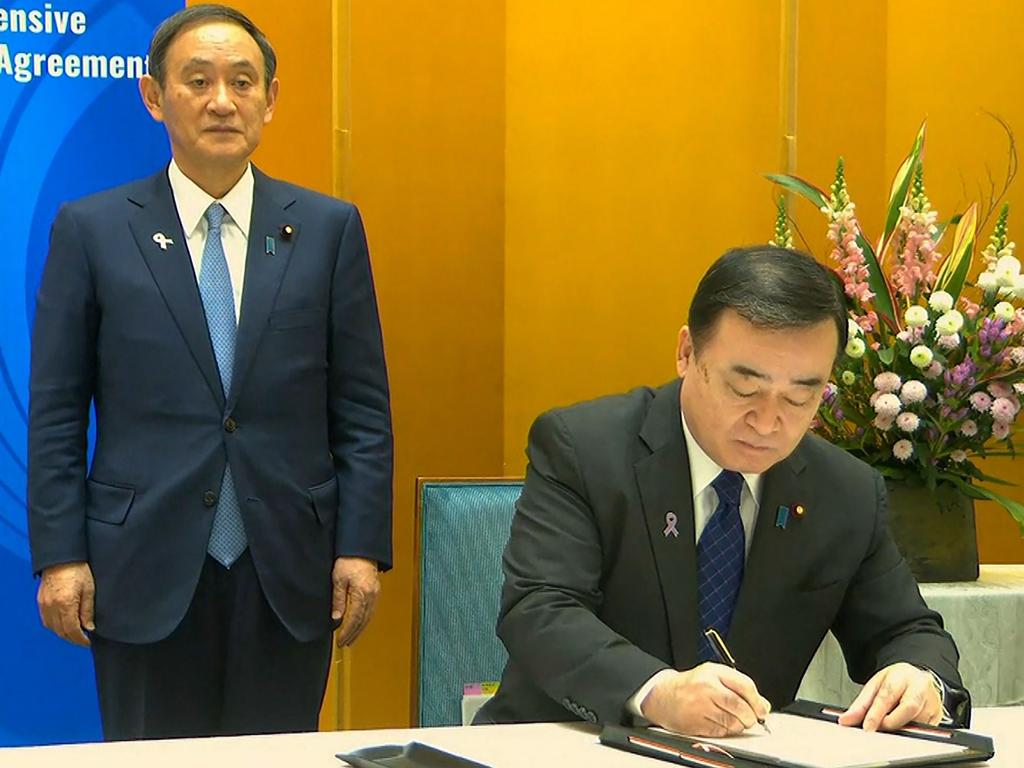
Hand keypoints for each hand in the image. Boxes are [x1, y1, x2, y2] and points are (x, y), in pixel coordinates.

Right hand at [37, 562, 94, 646]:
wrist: (61, 557)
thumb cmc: (79, 570)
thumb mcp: (89, 589)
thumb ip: (88, 610)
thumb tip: (88, 628)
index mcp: (66, 604)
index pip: (72, 630)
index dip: (80, 639)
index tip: (88, 642)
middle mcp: (52, 607)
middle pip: (61, 631)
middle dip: (72, 638)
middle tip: (83, 639)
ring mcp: (44, 604)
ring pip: (52, 628)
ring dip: (63, 633)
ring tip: (76, 633)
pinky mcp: (40, 601)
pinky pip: (46, 620)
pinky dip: (55, 626)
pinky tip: (64, 624)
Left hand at [331, 557, 379, 647]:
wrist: (360, 547)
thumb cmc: (348, 559)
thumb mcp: (338, 580)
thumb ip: (338, 600)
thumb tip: (336, 618)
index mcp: (362, 594)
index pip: (354, 619)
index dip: (347, 632)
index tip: (340, 640)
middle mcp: (372, 595)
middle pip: (363, 620)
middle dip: (354, 633)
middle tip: (345, 643)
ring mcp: (376, 592)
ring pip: (369, 616)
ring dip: (360, 628)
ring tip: (352, 637)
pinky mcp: (376, 589)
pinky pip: (371, 609)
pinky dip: (365, 619)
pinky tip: (360, 622)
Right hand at [640, 664, 770, 736]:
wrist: (662, 696)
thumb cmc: (690, 685)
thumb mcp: (713, 675)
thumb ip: (738, 686)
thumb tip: (762, 704)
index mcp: (713, 672)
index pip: (745, 685)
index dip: (757, 701)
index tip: (762, 709)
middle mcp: (707, 687)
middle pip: (740, 706)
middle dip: (750, 716)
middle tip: (750, 718)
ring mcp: (700, 706)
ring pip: (733, 721)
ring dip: (739, 725)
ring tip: (733, 719)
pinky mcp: (696, 722)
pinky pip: (721, 731)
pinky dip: (726, 730)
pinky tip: (720, 723)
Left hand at [839, 662, 942, 730]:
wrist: (915, 677)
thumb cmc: (895, 681)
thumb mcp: (875, 685)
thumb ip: (861, 704)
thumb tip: (847, 719)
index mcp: (901, 675)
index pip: (888, 695)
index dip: (877, 714)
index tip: (868, 727)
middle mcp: (920, 686)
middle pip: (907, 708)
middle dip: (890, 722)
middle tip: (879, 727)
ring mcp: (932, 701)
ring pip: (917, 722)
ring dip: (900, 726)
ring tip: (891, 720)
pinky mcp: (938, 715)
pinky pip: (924, 729)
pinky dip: (910, 730)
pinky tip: (904, 723)